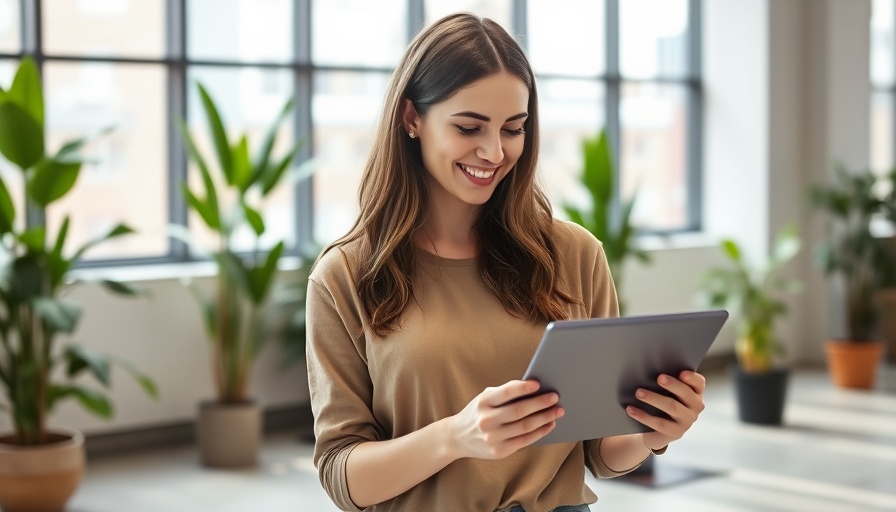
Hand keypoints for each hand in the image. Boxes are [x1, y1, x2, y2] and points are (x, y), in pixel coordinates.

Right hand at [447, 380, 564, 459]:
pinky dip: (540, 432)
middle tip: (555, 397)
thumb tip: (534, 389)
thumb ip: (504, 394)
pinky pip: (525, 441)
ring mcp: (493, 437)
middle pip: (519, 411)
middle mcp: (486, 420)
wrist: (457, 437)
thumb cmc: (477, 413)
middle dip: (540, 404)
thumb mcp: (485, 399)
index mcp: (483, 402)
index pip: (505, 393)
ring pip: (525, 427)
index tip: (538, 384)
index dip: (523, 388)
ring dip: (545, 418)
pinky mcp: (499, 451)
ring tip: (557, 411)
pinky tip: (549, 425)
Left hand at [626, 370, 705, 450]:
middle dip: (672, 385)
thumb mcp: (665, 391)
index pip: (699, 383)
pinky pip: (659, 423)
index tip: (682, 373)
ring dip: (654, 398)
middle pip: (686, 393)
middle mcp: (695, 407)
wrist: (656, 430)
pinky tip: (631, 410)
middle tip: (659, 378)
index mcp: (695, 392)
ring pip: (672, 407)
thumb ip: (664, 380)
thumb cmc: (661, 401)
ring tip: (638, 393)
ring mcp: (687, 421)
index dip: (692, 378)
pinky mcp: (676, 433)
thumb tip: (649, 369)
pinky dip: (643, 416)